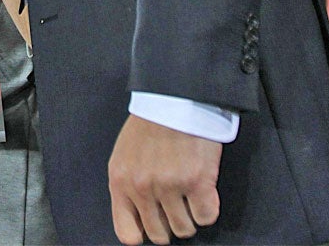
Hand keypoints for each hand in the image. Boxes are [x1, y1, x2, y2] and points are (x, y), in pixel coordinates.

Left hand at [109, 115, 220, 244]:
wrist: (174, 97)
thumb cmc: (150, 123)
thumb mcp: (124, 154)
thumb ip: (128, 185)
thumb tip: (138, 214)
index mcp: (120, 181)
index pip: (127, 233)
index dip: (143, 232)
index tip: (153, 223)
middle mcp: (143, 188)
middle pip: (160, 235)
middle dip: (169, 223)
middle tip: (175, 204)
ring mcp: (170, 186)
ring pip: (185, 229)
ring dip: (190, 215)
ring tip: (189, 194)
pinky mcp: (197, 182)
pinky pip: (206, 216)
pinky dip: (208, 208)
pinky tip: (203, 190)